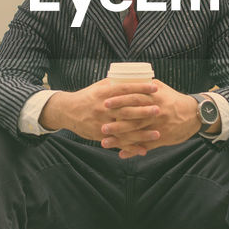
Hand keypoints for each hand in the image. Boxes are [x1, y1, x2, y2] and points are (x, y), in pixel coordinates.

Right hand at [40, 79, 160, 143]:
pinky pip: (118, 142)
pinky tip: (143, 150)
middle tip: (160, 109)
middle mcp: (104, 108)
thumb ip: (115, 84)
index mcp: (104, 93)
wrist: (67, 111)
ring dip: (142, 133)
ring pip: (125, 129)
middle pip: (127, 110)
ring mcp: (102, 123)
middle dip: (144, 110)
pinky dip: (131, 147)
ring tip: (157, 133)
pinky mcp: (100, 135)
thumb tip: (134, 78)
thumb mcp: (99, 87)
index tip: (155, 88)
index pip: (125, 89)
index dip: (141, 88)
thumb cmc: (87, 97)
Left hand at [100, 79, 200, 158]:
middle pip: (133, 118)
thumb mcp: (161, 88)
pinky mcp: (162, 138)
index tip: (105, 103)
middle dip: (116, 123)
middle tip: (101, 126)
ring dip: (120, 139)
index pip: (134, 98)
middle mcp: (156, 112)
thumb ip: (145, 85)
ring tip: (104, 142)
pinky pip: (146, 145)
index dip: (119, 101)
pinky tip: (121, 153)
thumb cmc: (174, 100)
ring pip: (137, 133)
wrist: (194, 114)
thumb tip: (128, 79)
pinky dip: (133, 150)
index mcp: (154, 97)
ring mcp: (159, 126)